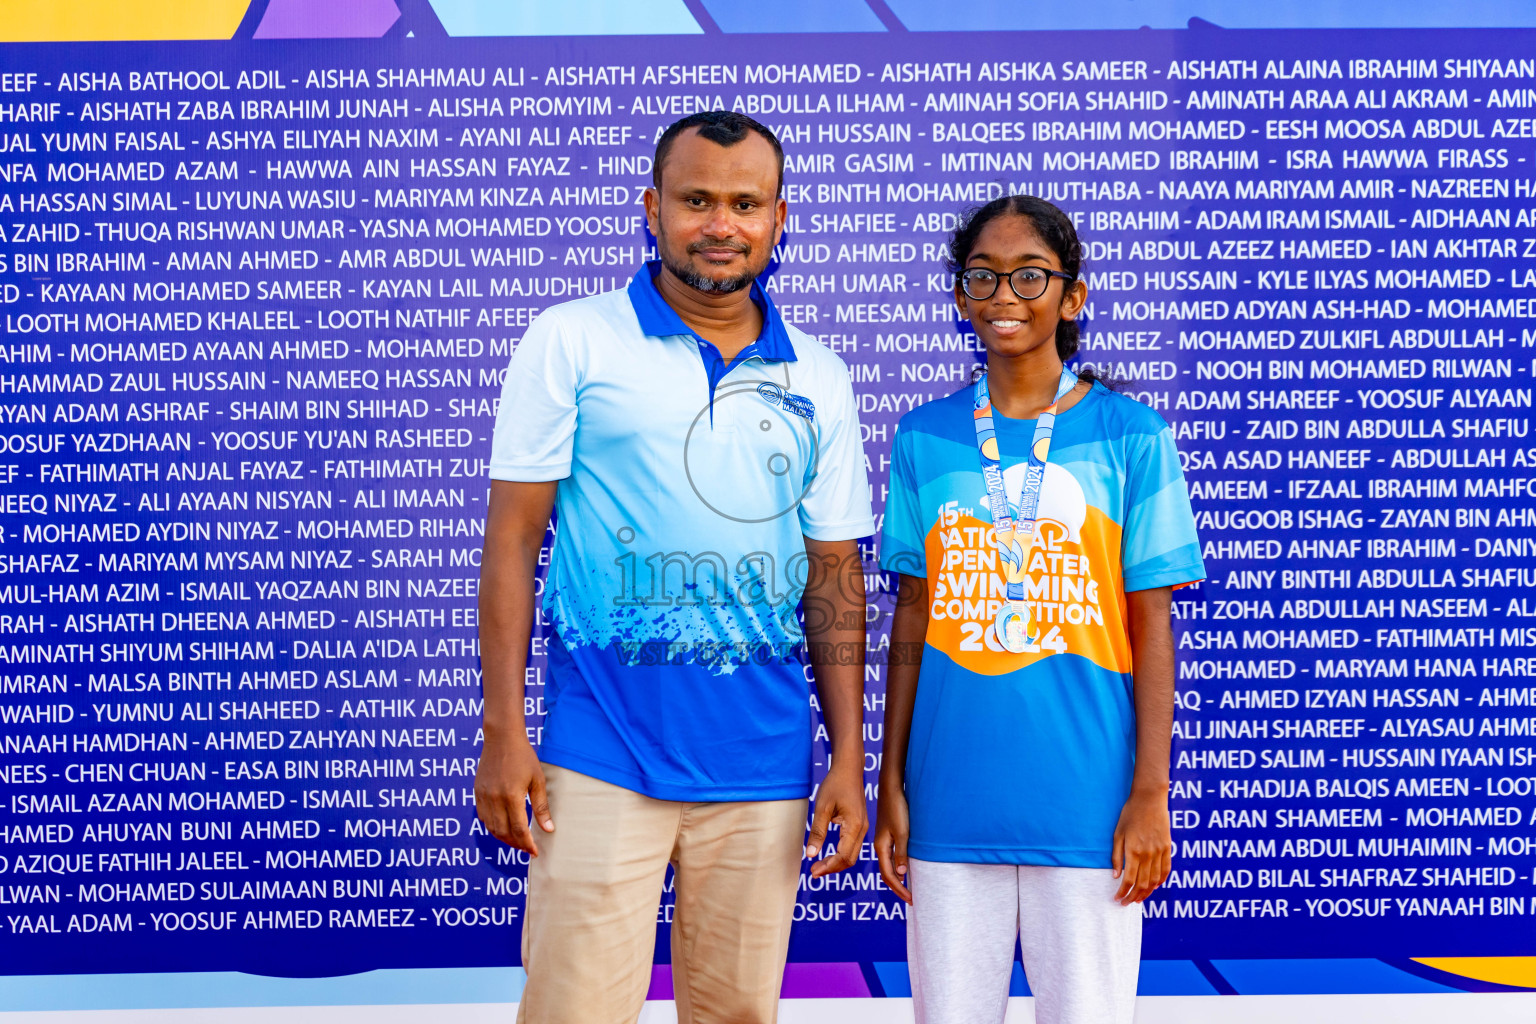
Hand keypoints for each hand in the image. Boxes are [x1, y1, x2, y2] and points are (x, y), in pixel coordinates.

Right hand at [474, 733, 553, 856]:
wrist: (502, 738)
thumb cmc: (524, 757)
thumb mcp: (537, 781)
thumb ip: (541, 807)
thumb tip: (549, 829)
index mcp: (512, 796)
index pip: (519, 830)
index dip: (527, 844)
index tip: (535, 852)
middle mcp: (495, 798)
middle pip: (504, 832)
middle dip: (516, 844)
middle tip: (527, 848)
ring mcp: (484, 796)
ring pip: (491, 828)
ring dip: (504, 838)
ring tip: (517, 841)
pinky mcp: (477, 792)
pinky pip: (483, 817)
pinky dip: (493, 827)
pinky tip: (503, 827)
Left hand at [806, 761, 867, 877]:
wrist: (849, 769)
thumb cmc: (835, 785)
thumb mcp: (822, 808)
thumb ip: (817, 832)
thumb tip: (810, 855)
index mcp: (854, 826)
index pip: (843, 856)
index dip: (828, 867)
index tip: (813, 871)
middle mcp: (862, 829)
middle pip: (849, 859)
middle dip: (832, 868)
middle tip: (813, 872)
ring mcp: (863, 828)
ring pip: (852, 854)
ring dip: (836, 863)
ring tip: (818, 866)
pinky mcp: (860, 825)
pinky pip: (852, 846)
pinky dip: (841, 854)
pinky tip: (828, 855)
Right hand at [872, 780, 910, 903]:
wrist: (891, 788)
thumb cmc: (897, 808)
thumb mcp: (902, 832)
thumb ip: (901, 853)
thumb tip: (902, 875)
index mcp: (881, 847)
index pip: (889, 875)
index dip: (899, 889)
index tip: (911, 899)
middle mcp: (880, 845)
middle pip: (887, 872)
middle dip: (897, 887)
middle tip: (910, 899)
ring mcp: (884, 839)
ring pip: (889, 864)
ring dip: (898, 878)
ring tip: (908, 887)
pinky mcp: (889, 833)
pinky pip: (892, 855)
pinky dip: (898, 865)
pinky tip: (906, 866)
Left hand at [1112, 786, 1172, 904]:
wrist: (1150, 799)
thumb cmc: (1130, 814)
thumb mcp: (1118, 833)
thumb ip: (1117, 856)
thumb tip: (1116, 875)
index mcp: (1133, 851)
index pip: (1129, 880)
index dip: (1123, 893)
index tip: (1118, 899)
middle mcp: (1148, 854)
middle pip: (1142, 884)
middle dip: (1133, 896)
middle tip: (1126, 903)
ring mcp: (1160, 852)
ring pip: (1155, 880)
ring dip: (1147, 893)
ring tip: (1139, 899)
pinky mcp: (1167, 848)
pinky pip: (1166, 870)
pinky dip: (1161, 881)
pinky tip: (1154, 887)